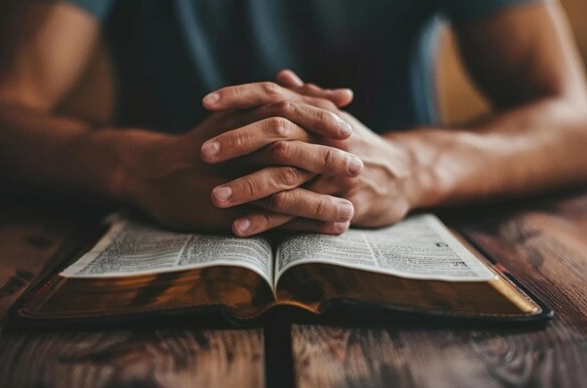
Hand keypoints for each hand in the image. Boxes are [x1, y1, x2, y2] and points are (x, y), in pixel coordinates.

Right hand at [116, 90, 358, 232]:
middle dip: (327, 159)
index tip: (349, 129)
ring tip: (350, 209)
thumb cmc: (203, 143)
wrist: (154, 173)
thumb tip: (331, 91)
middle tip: (359, 167)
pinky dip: (303, 225)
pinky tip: (328, 230)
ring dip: (320, 200)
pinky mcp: (226, 210)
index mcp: (241, 119)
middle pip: (290, 149)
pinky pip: (270, 220)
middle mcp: (238, 148)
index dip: (320, 121)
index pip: (287, 112)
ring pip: (283, 188)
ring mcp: (231, 180)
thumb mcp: (237, 114)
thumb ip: (282, 101)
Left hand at [202, 70, 416, 230]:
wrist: (404, 175)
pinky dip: (268, 220)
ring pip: (285, 177)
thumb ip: (306, 98)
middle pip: (277, 135)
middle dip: (237, 143)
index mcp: (319, 114)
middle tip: (202, 153)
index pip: (275, 96)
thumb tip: (281, 75)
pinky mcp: (340, 203)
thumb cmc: (360, 145)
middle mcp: (325, 138)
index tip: (206, 103)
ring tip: (215, 197)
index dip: (239, 97)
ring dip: (247, 187)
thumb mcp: (335, 119)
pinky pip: (298, 213)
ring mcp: (333, 172)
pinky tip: (240, 226)